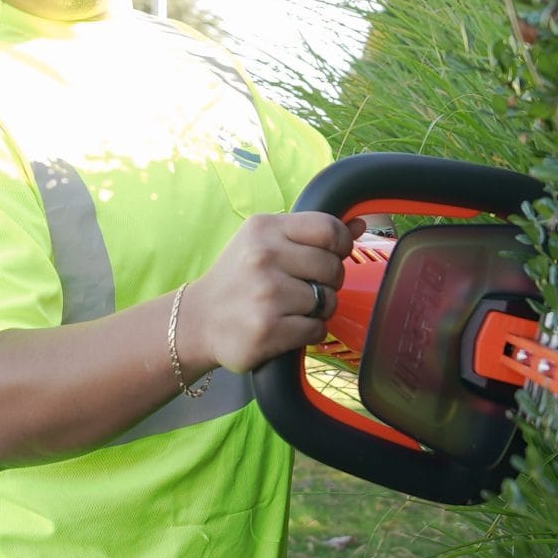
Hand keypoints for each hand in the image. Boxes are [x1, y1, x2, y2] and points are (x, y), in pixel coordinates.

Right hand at [179, 211, 356, 374]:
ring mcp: (266, 295)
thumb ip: (310, 233)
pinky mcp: (268, 329)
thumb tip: (359, 225)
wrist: (198, 321)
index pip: (329, 230)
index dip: (341, 246)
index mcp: (264, 228)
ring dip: (319, 309)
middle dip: (328, 282)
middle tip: (306, 288)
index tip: (332, 256)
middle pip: (333, 267)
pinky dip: (309, 331)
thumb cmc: (238, 278)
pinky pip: (317, 329)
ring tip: (293, 308)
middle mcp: (264, 257)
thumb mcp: (264, 242)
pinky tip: (287, 326)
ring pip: (328, 301)